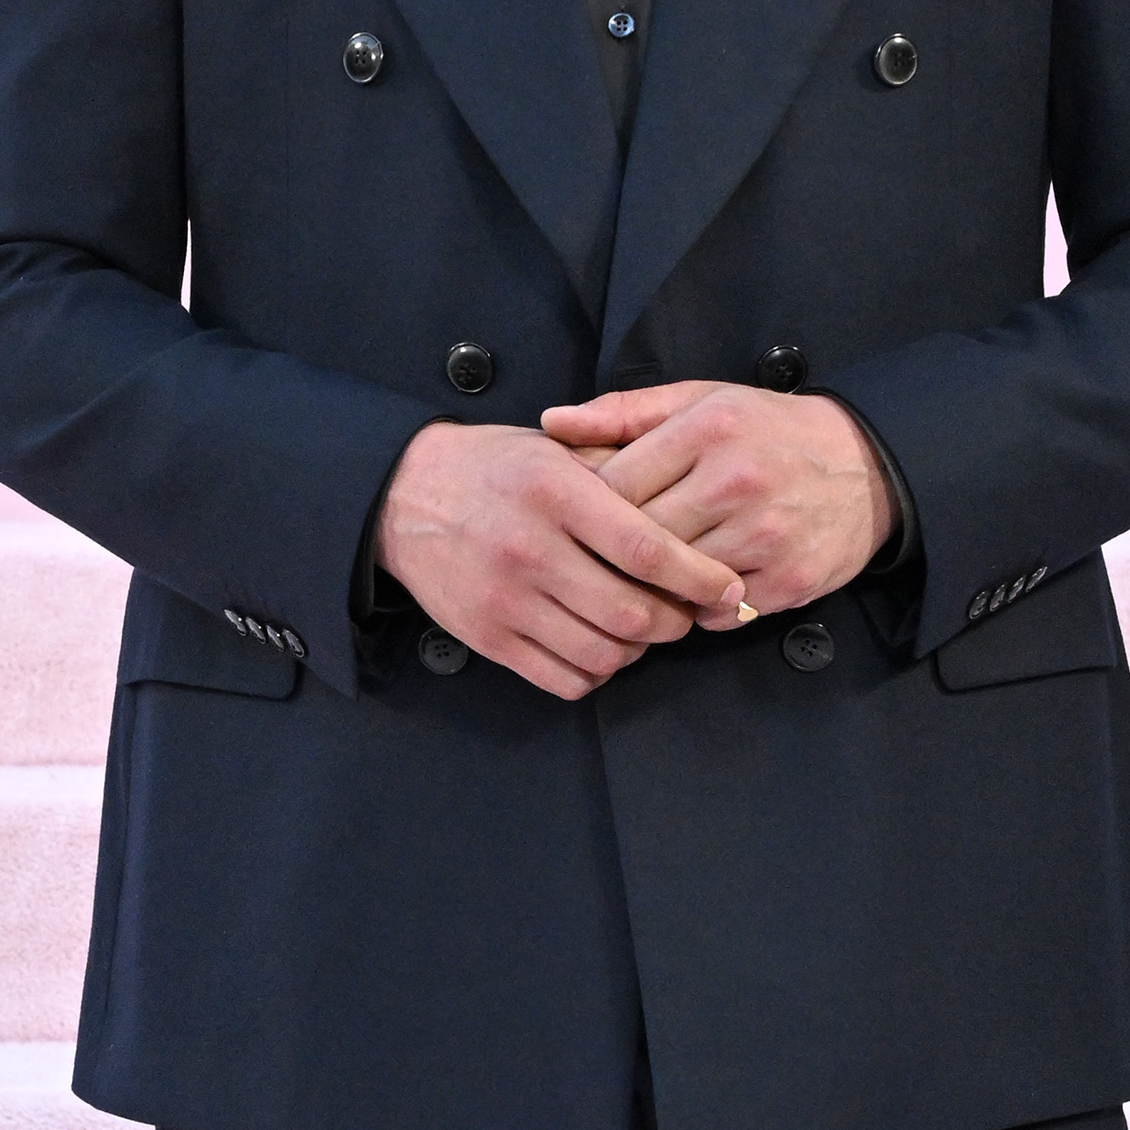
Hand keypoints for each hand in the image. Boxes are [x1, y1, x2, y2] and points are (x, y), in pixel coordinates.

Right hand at [378, 419, 748, 700]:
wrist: (403, 496)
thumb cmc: (496, 469)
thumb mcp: (556, 450)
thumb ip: (620, 474)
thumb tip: (696, 510)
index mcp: (556, 494)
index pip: (646, 549)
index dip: (698, 577)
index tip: (726, 586)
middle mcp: (530, 549)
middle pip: (631, 613)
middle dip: (674, 621)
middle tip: (684, 611)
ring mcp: (506, 600)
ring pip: (603, 653)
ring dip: (637, 650)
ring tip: (641, 627)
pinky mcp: (488, 638)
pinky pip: (564, 679)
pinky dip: (597, 672)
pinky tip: (600, 646)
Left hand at [540, 382, 893, 615]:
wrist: (866, 466)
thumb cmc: (767, 431)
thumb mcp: (700, 402)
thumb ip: (623, 413)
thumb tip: (550, 424)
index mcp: (706, 429)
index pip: (613, 485)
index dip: (588, 510)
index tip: (583, 519)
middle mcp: (735, 481)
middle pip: (639, 539)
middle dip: (614, 554)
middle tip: (600, 560)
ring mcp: (765, 535)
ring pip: (675, 581)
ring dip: (655, 587)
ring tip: (646, 578)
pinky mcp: (789, 579)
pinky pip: (719, 612)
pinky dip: (701, 608)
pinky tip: (697, 590)